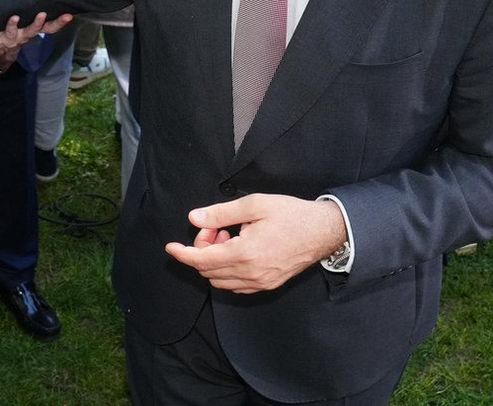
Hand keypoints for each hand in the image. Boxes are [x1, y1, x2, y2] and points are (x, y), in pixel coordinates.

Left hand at [0, 12, 73, 55]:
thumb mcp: (6, 17)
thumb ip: (14, 7)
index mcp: (27, 28)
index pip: (47, 24)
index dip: (59, 20)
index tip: (70, 13)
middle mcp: (25, 34)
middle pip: (45, 29)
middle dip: (57, 23)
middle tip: (67, 16)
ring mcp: (16, 38)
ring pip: (30, 32)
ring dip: (37, 24)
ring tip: (42, 14)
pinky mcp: (5, 39)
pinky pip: (11, 32)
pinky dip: (13, 24)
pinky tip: (15, 17)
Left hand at [164, 193, 346, 293]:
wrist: (323, 231)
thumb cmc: (290, 214)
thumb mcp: (254, 205)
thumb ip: (220, 213)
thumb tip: (194, 219)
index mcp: (244, 253)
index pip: (202, 260)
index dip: (182, 254)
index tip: (170, 248)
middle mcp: (250, 274)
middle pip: (208, 271)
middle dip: (202, 250)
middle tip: (215, 228)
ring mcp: (260, 283)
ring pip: (220, 281)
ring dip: (214, 261)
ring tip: (229, 236)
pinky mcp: (267, 285)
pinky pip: (235, 286)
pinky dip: (226, 272)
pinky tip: (237, 250)